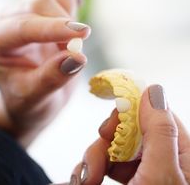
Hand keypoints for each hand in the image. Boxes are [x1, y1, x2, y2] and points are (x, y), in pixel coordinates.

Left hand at [0, 0, 90, 146]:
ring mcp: (25, 5)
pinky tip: (74, 13)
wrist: (32, 94)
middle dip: (64, 25)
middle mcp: (8, 18)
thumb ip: (52, 79)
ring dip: (68, 4)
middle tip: (76, 52)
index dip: (54, 29)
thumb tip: (77, 58)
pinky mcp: (43, 0)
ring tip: (74, 35)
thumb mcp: (36, 99)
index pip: (24, 27)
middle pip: (39, 2)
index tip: (82, 34)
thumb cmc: (29, 99)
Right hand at [71, 85, 189, 184]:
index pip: (156, 114)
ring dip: (93, 159)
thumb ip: (160, 132)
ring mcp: (143, 172)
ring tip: (86, 181)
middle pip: (130, 129)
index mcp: (182, 155)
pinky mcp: (126, 181)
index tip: (106, 127)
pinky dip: (90, 170)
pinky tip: (84, 180)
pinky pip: (106, 164)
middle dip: (106, 142)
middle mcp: (163, 160)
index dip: (129, 113)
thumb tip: (152, 89)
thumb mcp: (160, 176)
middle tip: (94, 166)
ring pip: (114, 146)